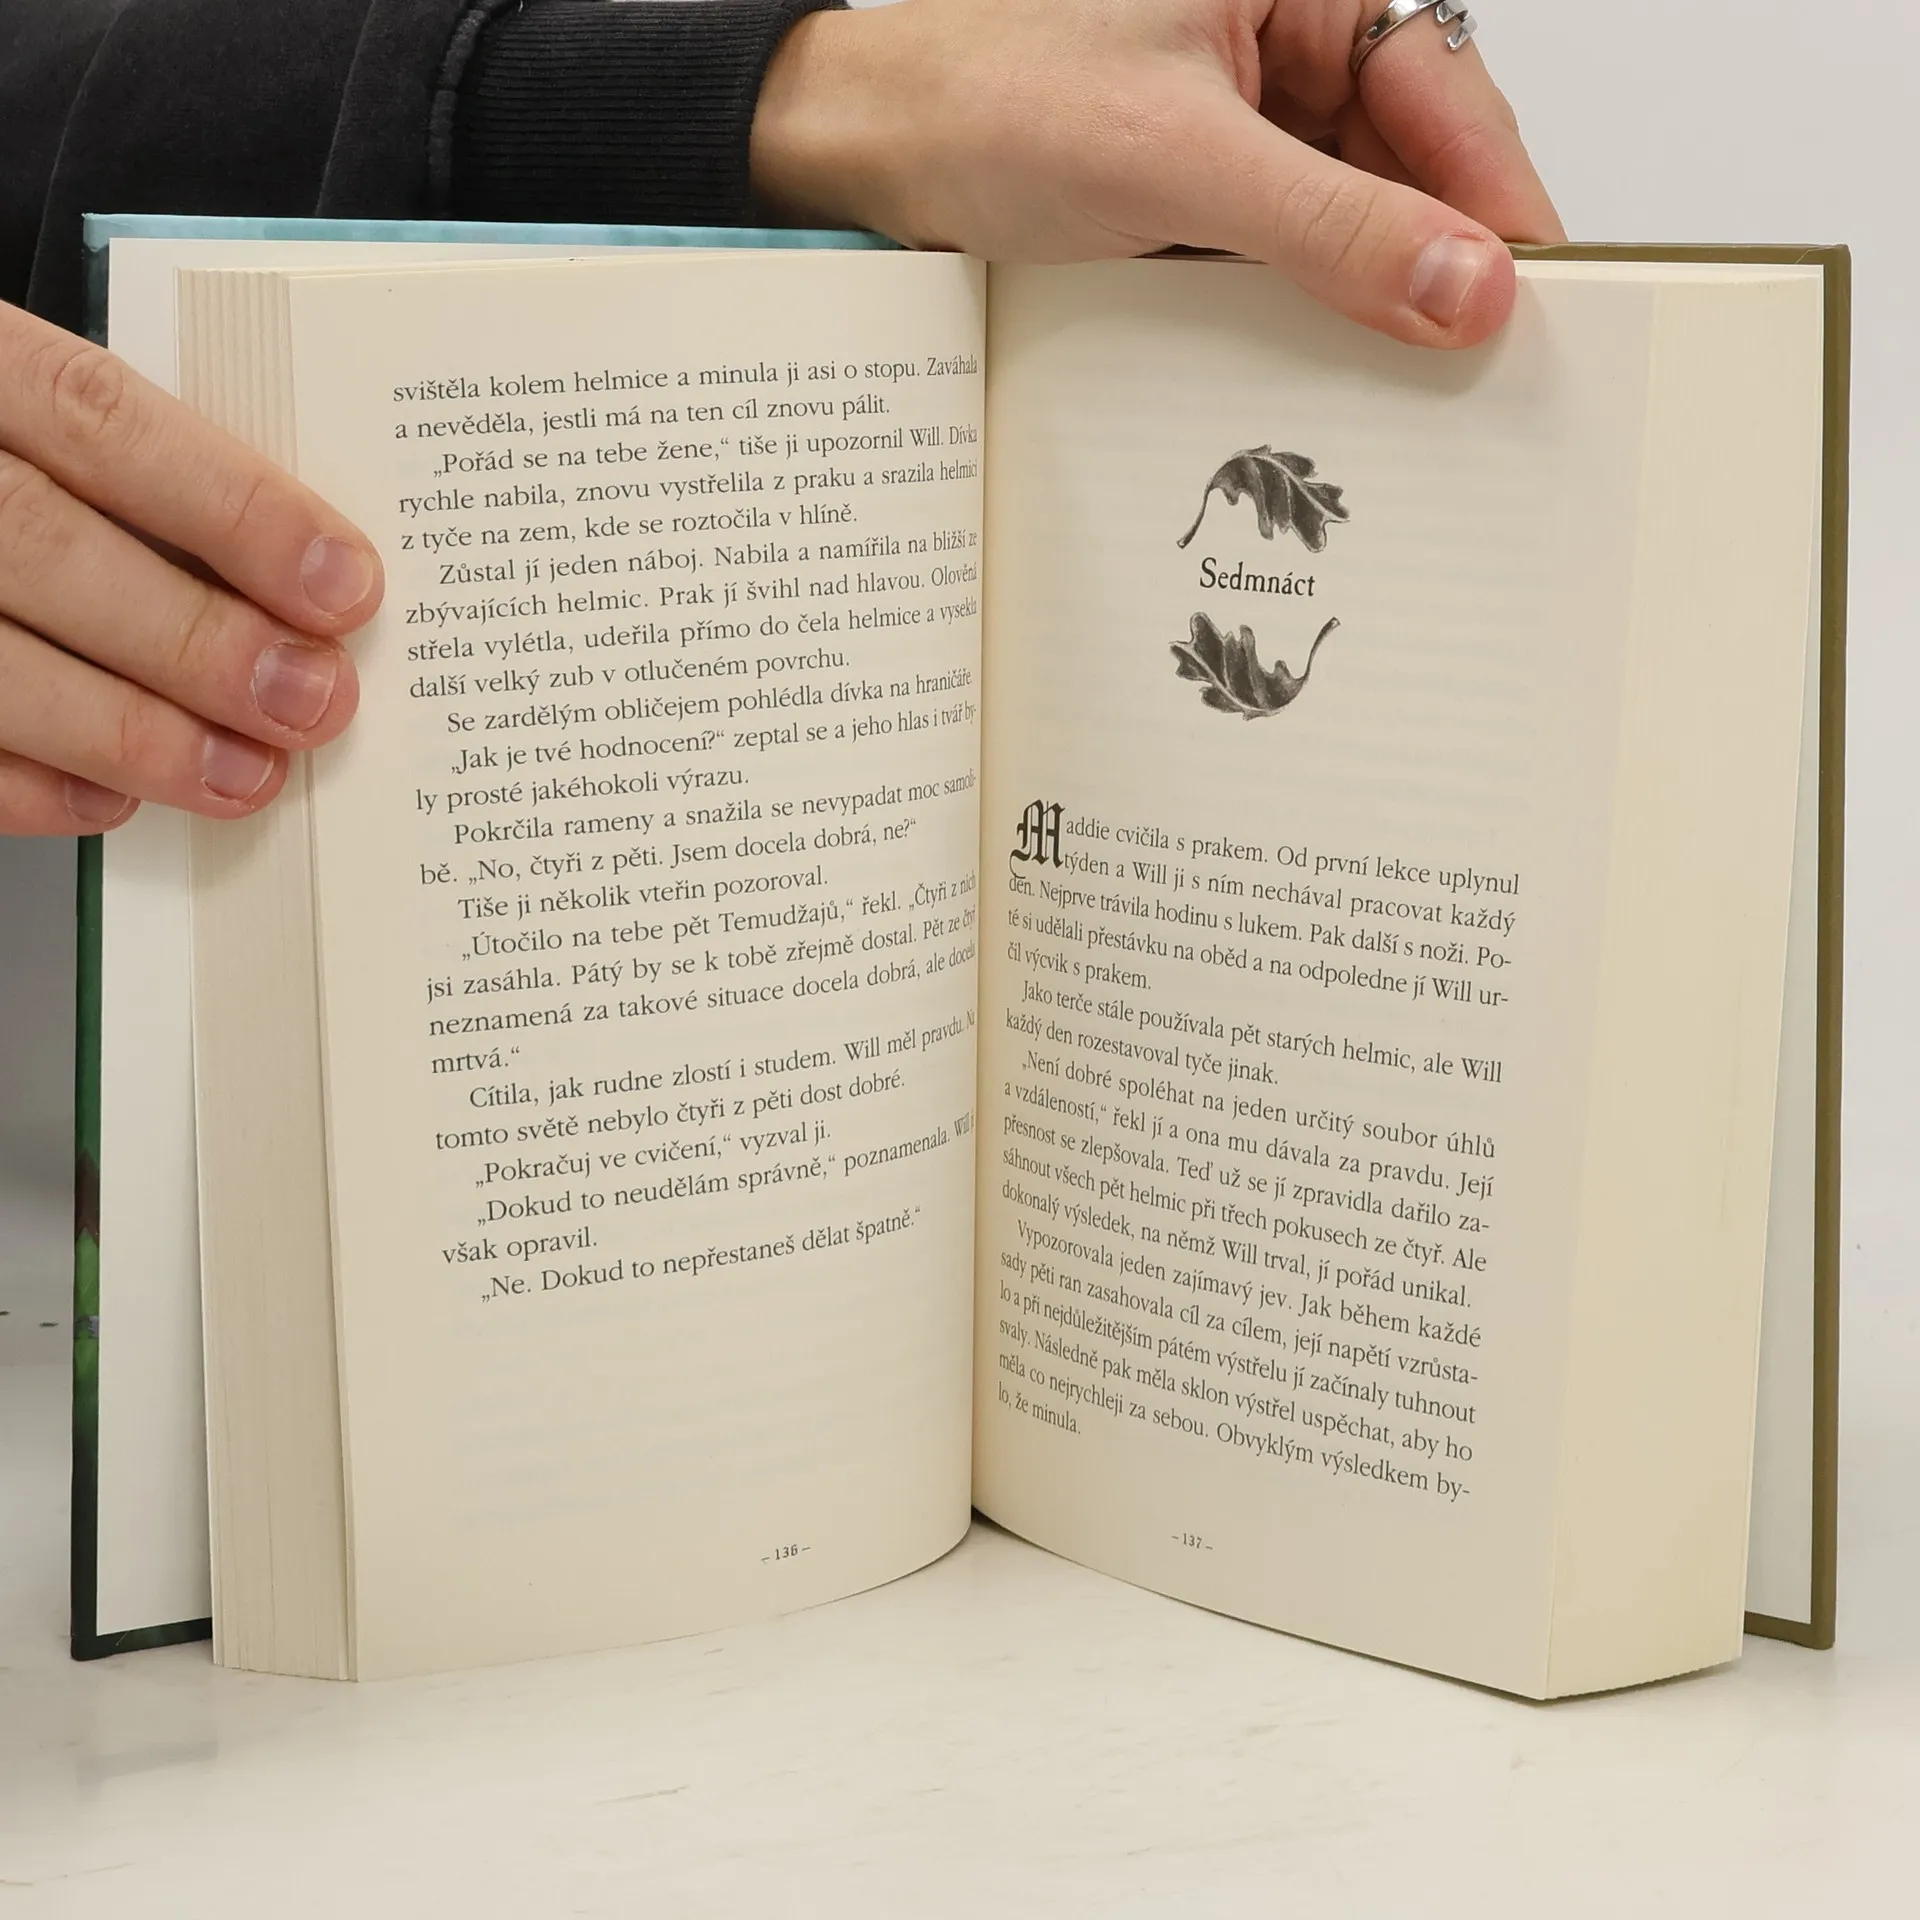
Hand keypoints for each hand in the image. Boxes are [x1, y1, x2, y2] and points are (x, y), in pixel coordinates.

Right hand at [0, 301, 380, 835]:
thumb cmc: (12, 468)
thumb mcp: (53, 427)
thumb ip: (159, 479)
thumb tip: (313, 578)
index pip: (101, 420)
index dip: (234, 508)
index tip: (342, 583)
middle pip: (46, 546)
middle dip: (197, 637)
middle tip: (309, 697)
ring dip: (133, 734)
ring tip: (243, 772)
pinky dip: (35, 782)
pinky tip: (118, 799)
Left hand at [754, 0, 1563, 347]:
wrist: (867, 153)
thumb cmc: (988, 102)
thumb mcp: (1173, 162)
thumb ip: (1327, 224)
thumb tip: (1464, 286)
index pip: (1441, 91)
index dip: (1496, 202)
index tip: (1538, 304)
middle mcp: (1283, 42)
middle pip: (1407, 164)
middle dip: (1433, 264)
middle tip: (1476, 376)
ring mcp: (1244, 124)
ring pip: (1348, 222)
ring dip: (1364, 302)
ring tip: (1400, 393)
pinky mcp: (1203, 194)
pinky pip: (1284, 259)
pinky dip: (1298, 316)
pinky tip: (1313, 372)